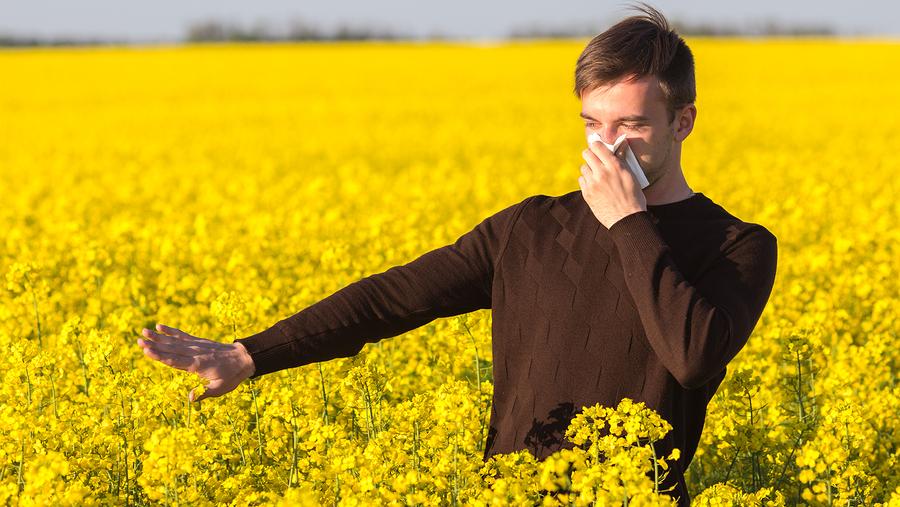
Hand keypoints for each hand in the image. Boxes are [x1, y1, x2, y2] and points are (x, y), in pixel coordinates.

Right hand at [137, 323, 255, 402]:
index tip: (146, 351)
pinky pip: (183, 335)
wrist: (245, 358)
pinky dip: (172, 331)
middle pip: (171, 349)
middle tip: (139, 340)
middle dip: (155, 345)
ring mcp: (197, 346)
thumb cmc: (232, 376)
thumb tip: (189, 399)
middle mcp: (195, 353)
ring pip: (175, 340)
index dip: (160, 356)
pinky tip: (161, 326)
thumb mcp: (221, 388)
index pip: (175, 361)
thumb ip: (204, 392)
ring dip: (159, 336)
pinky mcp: (199, 342)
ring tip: (144, 331)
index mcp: (198, 365)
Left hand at [579, 138, 646, 228]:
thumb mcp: (631, 176)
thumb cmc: (633, 197)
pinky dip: (587, 181)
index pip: (597, 146)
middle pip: (586, 154)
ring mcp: (593, 183)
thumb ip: (622, 159)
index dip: (596, 145)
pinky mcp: (587, 193)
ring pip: (583, 168)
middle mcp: (602, 172)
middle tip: (594, 159)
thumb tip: (621, 143)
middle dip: (590, 155)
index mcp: (614, 166)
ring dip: (589, 169)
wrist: (626, 219)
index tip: (597, 147)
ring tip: (597, 176)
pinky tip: (595, 186)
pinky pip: (581, 180)